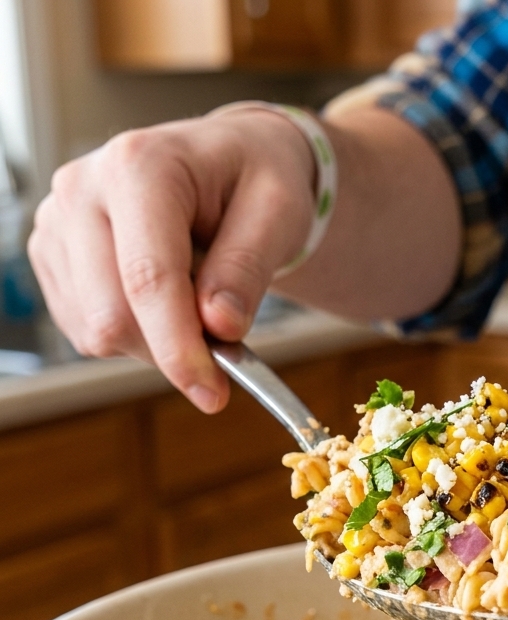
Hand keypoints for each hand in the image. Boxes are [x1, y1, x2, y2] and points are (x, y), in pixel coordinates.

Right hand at [28, 108, 316, 412]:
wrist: (230, 162)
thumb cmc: (257, 180)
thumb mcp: (279, 213)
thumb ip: (248, 268)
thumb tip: (219, 326)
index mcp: (139, 167)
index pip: (148, 278)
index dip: (179, 348)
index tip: (212, 394)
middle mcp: (82, 189)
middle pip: (110, 314)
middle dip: (172, 350)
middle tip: (224, 344)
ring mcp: (58, 223)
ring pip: (95, 330)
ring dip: (155, 342)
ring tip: (196, 298)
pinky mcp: (53, 254)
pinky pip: (86, 330)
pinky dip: (135, 335)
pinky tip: (164, 302)